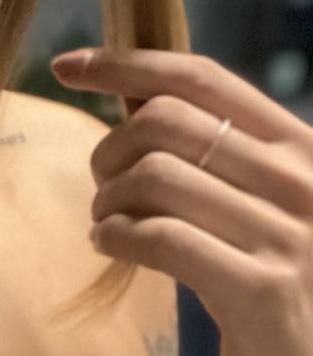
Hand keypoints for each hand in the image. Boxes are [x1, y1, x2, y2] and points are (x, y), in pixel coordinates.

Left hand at [51, 46, 312, 355]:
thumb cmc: (273, 290)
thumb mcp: (260, 210)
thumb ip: (216, 160)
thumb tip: (133, 103)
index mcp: (302, 149)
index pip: (204, 79)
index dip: (126, 64)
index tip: (67, 65)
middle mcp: (304, 182)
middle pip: (167, 124)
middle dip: (110, 149)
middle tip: (99, 186)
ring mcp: (289, 236)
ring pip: (157, 177)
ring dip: (108, 199)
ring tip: (105, 224)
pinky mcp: (262, 290)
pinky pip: (161, 238)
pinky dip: (116, 235)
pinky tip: (107, 244)